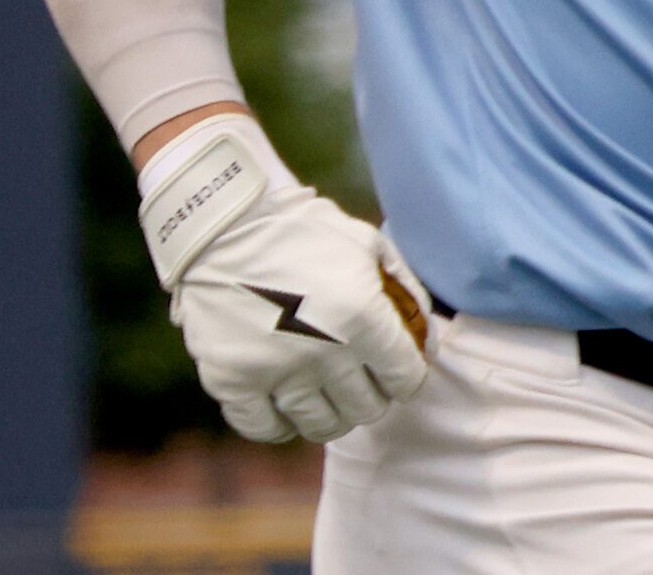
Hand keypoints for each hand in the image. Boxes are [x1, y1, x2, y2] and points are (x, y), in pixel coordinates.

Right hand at [138, 114, 431, 442]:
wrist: (225, 224)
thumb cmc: (303, 230)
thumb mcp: (367, 244)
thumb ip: (404, 290)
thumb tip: (427, 338)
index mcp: (361, 316)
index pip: (405, 377)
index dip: (407, 374)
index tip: (397, 366)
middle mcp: (323, 353)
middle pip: (367, 408)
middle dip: (372, 393)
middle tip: (362, 376)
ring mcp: (276, 372)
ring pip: (322, 425)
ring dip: (332, 411)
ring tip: (326, 390)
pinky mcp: (233, 382)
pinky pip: (267, 429)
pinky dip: (281, 423)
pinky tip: (286, 402)